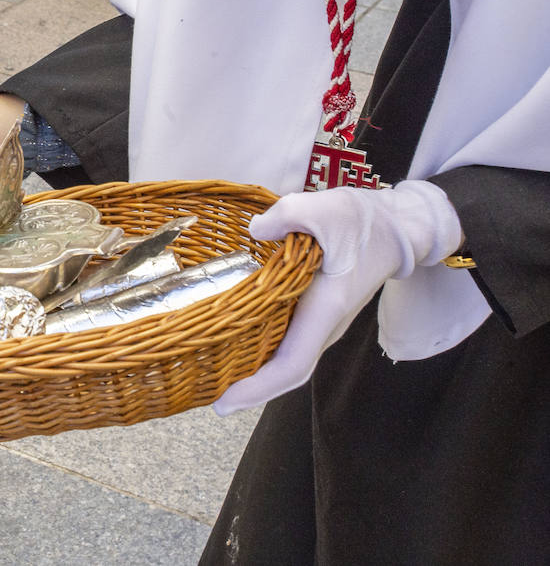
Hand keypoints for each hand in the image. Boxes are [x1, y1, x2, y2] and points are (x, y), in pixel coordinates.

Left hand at [214, 179, 462, 414]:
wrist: (400, 228)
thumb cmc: (364, 220)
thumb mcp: (326, 208)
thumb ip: (288, 215)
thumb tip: (256, 229)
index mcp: (325, 308)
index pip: (292, 363)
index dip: (258, 387)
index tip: (225, 402)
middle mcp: (326, 324)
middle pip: (287, 372)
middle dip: (250, 390)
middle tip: (210, 399)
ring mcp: (325, 322)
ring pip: (290, 361)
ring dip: (257, 375)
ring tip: (218, 379)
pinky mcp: (321, 314)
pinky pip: (292, 344)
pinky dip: (266, 354)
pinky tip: (240, 347)